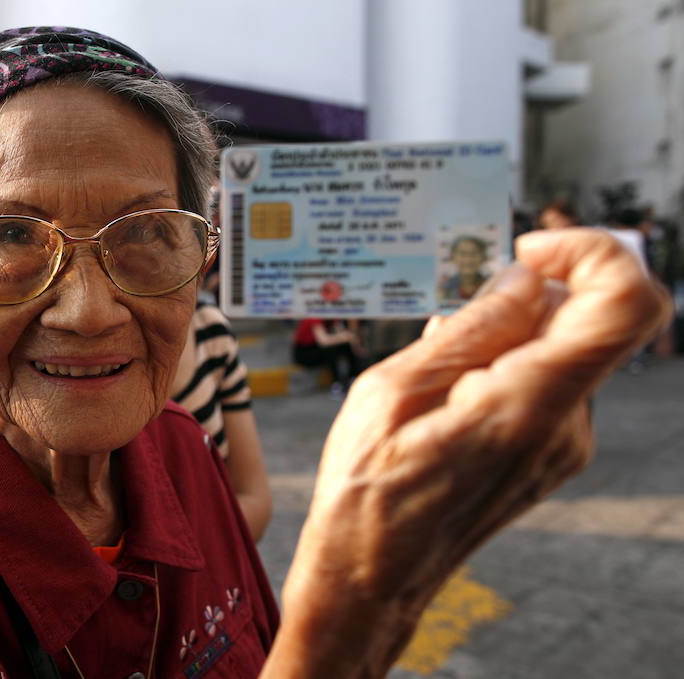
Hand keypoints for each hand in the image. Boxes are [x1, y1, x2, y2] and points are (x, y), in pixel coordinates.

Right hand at [263, 229, 671, 677]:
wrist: (372, 574)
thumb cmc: (368, 490)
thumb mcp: (393, 392)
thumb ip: (469, 330)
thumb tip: (523, 279)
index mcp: (528, 405)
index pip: (626, 304)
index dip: (593, 252)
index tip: (529, 251)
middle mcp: (565, 426)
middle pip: (586, 320)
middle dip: (525, 294)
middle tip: (452, 309)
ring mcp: (562, 445)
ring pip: (560, 349)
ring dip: (504, 334)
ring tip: (431, 368)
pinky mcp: (548, 455)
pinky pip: (544, 382)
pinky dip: (503, 364)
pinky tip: (444, 391)